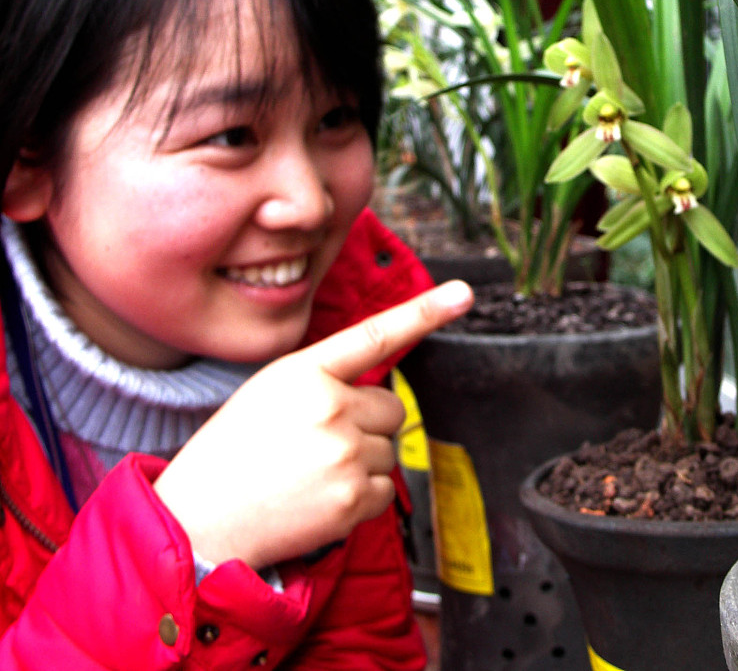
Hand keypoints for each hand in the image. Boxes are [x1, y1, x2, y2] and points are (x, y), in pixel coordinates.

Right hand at [154, 280, 472, 569]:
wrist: (199, 522)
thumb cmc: (231, 455)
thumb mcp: (267, 394)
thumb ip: (323, 381)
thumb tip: (376, 394)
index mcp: (304, 373)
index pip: (375, 335)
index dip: (424, 312)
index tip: (461, 294)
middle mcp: (330, 407)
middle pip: (392, 409)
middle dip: (367, 426)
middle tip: (319, 445)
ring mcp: (345, 453)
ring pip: (389, 451)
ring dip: (361, 463)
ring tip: (309, 475)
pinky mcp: (353, 497)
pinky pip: (384, 491)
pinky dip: (360, 499)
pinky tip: (319, 499)